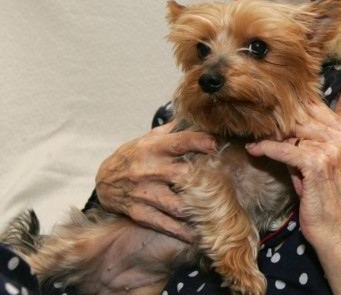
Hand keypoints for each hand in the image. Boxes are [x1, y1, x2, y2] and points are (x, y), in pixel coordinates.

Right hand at [95, 121, 215, 242]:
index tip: (217, 144)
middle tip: (226, 183)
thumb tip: (199, 116)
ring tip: (217, 213)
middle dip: (206, 179)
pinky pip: (164, 224)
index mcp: (154, 147)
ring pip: (177, 204)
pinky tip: (198, 234)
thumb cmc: (134, 156)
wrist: (104, 181)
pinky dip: (182, 231)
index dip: (201, 142)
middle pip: (184, 174)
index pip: (181, 142)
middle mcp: (150, 169)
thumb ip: (176, 129)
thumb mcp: (150, 138)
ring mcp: (144, 193)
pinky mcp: (139, 212)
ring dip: (197, 210)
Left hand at [245, 101, 340, 249]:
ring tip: (255, 136)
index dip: (292, 108)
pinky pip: (284, 149)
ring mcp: (334, 150)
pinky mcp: (317, 164)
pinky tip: (254, 149)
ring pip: (292, 131)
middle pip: (304, 116)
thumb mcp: (323, 161)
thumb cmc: (325, 196)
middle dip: (278, 119)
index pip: (318, 108)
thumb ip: (309, 139)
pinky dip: (266, 148)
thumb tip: (279, 120)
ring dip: (271, 134)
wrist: (337, 231)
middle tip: (257, 121)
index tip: (271, 109)